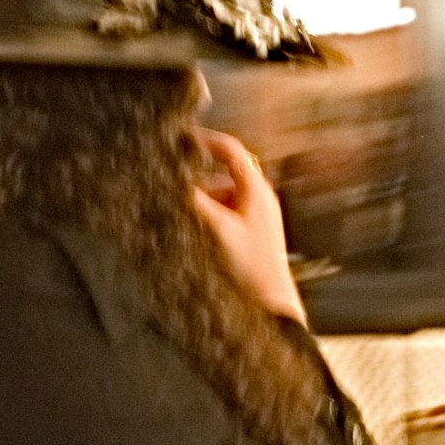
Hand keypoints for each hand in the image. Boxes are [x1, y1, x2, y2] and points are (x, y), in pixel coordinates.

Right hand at [186, 132, 306, 325]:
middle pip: (222, 176)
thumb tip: (172, 180)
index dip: (205, 142)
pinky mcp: (252, 234)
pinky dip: (209, 219)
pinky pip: (226, 216)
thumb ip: (194, 201)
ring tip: (182, 220)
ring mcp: (257, 216)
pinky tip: (194, 235)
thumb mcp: (217, 229)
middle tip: (172, 191)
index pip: (231, 151)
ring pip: (221, 198)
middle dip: (197, 183)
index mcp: (256, 190)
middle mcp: (259, 198)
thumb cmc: (250, 266)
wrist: (272, 303)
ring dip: (201, 204)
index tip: (181, 141)